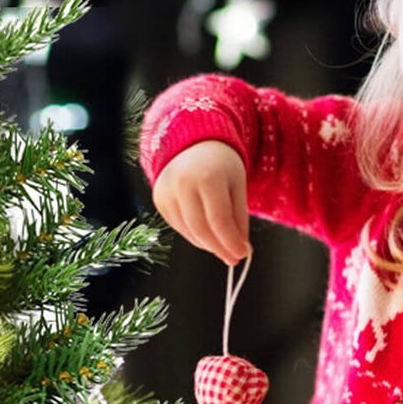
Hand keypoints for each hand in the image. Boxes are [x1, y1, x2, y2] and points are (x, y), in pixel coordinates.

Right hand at [152, 140, 250, 264]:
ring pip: (189, 231)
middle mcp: (182, 183)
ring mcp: (167, 192)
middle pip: (201, 229)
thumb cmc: (220, 165)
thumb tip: (241, 250)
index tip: (243, 254)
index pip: (219, 219)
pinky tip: (206, 234)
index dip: (231, 241)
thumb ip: (239, 219)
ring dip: (208, 244)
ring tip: (222, 245)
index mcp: (207, 176)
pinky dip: (195, 235)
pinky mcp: (159, 200)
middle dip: (219, 248)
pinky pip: (179, 227)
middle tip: (233, 258)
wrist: (193, 145)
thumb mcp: (237, 186)